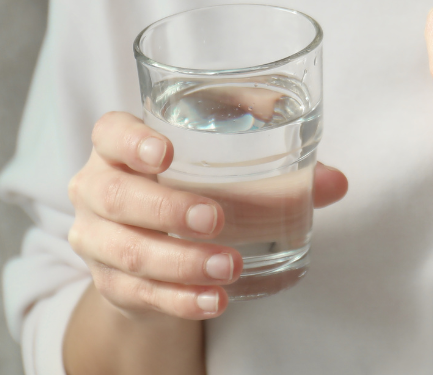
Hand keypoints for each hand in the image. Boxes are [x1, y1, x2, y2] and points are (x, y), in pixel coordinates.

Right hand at [67, 111, 347, 319]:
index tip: (165, 153)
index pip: (109, 132)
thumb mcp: (228, 149)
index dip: (131, 141)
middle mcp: (96, 187)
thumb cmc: (196, 173)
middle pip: (117, 196)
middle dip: (169, 210)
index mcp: (118, 143)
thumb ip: (279, 152)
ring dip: (182, 263)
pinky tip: (216, 299)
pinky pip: (140, 294)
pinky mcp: (110, 282)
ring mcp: (97, 239)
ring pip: (128, 253)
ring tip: (229, 266)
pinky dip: (180, 300)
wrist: (154, 232)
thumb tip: (335, 181)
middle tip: (217, 217)